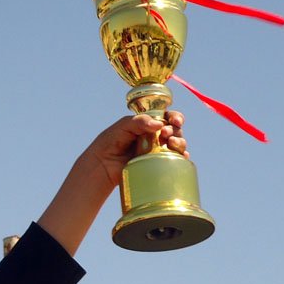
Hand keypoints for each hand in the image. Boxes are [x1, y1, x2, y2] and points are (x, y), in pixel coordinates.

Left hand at [36, 111, 187, 255]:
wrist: (101, 167)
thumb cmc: (108, 144)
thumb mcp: (121, 128)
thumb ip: (138, 122)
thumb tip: (158, 124)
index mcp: (147, 124)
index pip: (166, 117)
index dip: (174, 117)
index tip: (174, 120)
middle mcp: (155, 137)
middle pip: (175, 130)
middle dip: (176, 130)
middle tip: (167, 135)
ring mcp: (157, 152)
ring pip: (177, 144)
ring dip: (180, 142)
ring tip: (171, 144)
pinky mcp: (157, 166)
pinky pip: (174, 161)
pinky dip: (181, 158)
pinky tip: (181, 157)